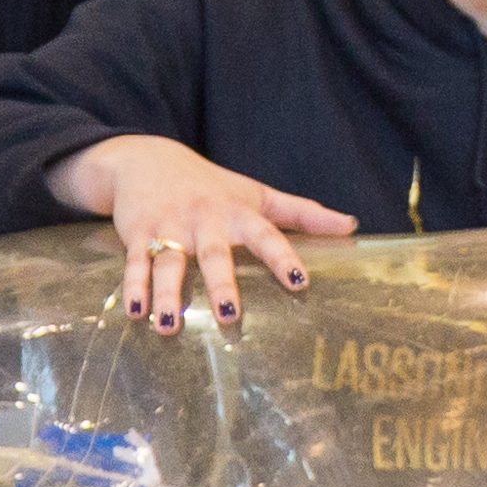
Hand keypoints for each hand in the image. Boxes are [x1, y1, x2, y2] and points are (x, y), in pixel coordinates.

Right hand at [56, 134, 350, 331]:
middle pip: (215, 255)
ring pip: (170, 263)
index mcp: (239, 214)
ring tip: (168, 326)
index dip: (283, 258)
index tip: (299, 282)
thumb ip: (304, 213)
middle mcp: (205, 221)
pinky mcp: (139, 235)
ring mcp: (170, 228)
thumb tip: (352, 226)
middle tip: (230, 316)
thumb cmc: (212, 185)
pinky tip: (134, 312)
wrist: (147, 159)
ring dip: (168, 294)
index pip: (266, 236)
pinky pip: (135, 263)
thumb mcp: (258, 195)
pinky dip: (134, 287)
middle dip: (221, 285)